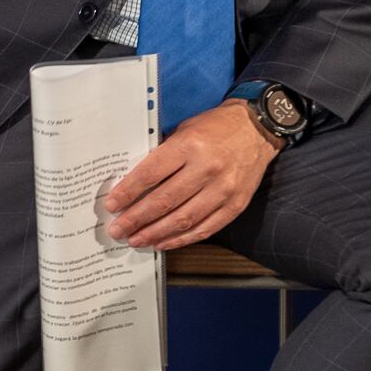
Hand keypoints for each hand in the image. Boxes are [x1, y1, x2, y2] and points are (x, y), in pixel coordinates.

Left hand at [101, 101, 280, 249]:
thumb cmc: (214, 128)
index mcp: (188, 146)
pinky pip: (206, 228)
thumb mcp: (183, 131)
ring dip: (156, 233)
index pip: (150, 174)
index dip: (128, 192)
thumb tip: (133, 181)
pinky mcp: (236, 205)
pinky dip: (182, 238)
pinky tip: (164, 242)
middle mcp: (206, 169)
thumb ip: (163, 154)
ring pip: (184, 219)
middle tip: (118, 230)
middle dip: (137, 218)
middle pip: (164, 200)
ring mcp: (223, 190)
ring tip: (136, 240)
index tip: (112, 205)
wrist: (258, 130)